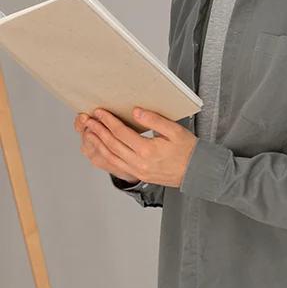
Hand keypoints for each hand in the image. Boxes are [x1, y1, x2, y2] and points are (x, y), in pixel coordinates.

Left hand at [75, 108, 196, 187]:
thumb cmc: (188, 150)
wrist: (196, 171)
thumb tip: (136, 112)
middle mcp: (140, 163)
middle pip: (112, 145)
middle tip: (88, 121)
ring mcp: (138, 171)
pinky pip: (117, 165)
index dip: (109, 121)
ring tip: (90, 133)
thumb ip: (154, 120)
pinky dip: (106, 156)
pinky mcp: (139, 175)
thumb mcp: (175, 131)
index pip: (122, 133)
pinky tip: (102, 149)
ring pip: (111, 157)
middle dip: (99, 131)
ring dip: (99, 144)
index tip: (100, 112)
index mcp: (148, 150)